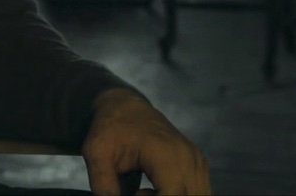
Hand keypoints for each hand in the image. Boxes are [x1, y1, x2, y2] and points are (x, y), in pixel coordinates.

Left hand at [82, 88, 210, 194]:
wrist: (126, 108)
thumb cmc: (111, 128)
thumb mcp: (96, 153)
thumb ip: (104, 183)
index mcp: (165, 153)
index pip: (172, 195)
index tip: (136, 193)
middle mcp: (188, 157)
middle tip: (139, 192)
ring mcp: (197, 161)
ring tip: (147, 192)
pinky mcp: (199, 165)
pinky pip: (198, 191)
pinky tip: (157, 190)